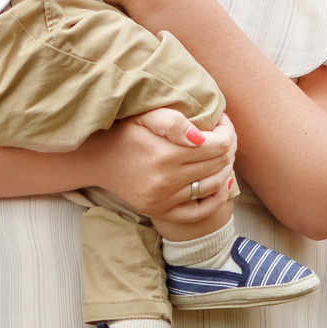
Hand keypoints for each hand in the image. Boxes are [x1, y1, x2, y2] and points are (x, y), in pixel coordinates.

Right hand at [89, 109, 235, 224]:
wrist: (98, 159)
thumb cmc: (125, 132)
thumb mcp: (145, 116)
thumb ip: (172, 121)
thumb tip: (201, 137)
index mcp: (165, 154)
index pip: (218, 145)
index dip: (227, 131)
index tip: (222, 121)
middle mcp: (166, 181)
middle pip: (218, 164)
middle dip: (228, 147)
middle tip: (224, 136)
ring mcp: (164, 200)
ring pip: (213, 186)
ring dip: (225, 169)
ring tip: (222, 155)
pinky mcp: (160, 212)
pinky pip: (198, 211)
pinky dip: (215, 199)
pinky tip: (221, 185)